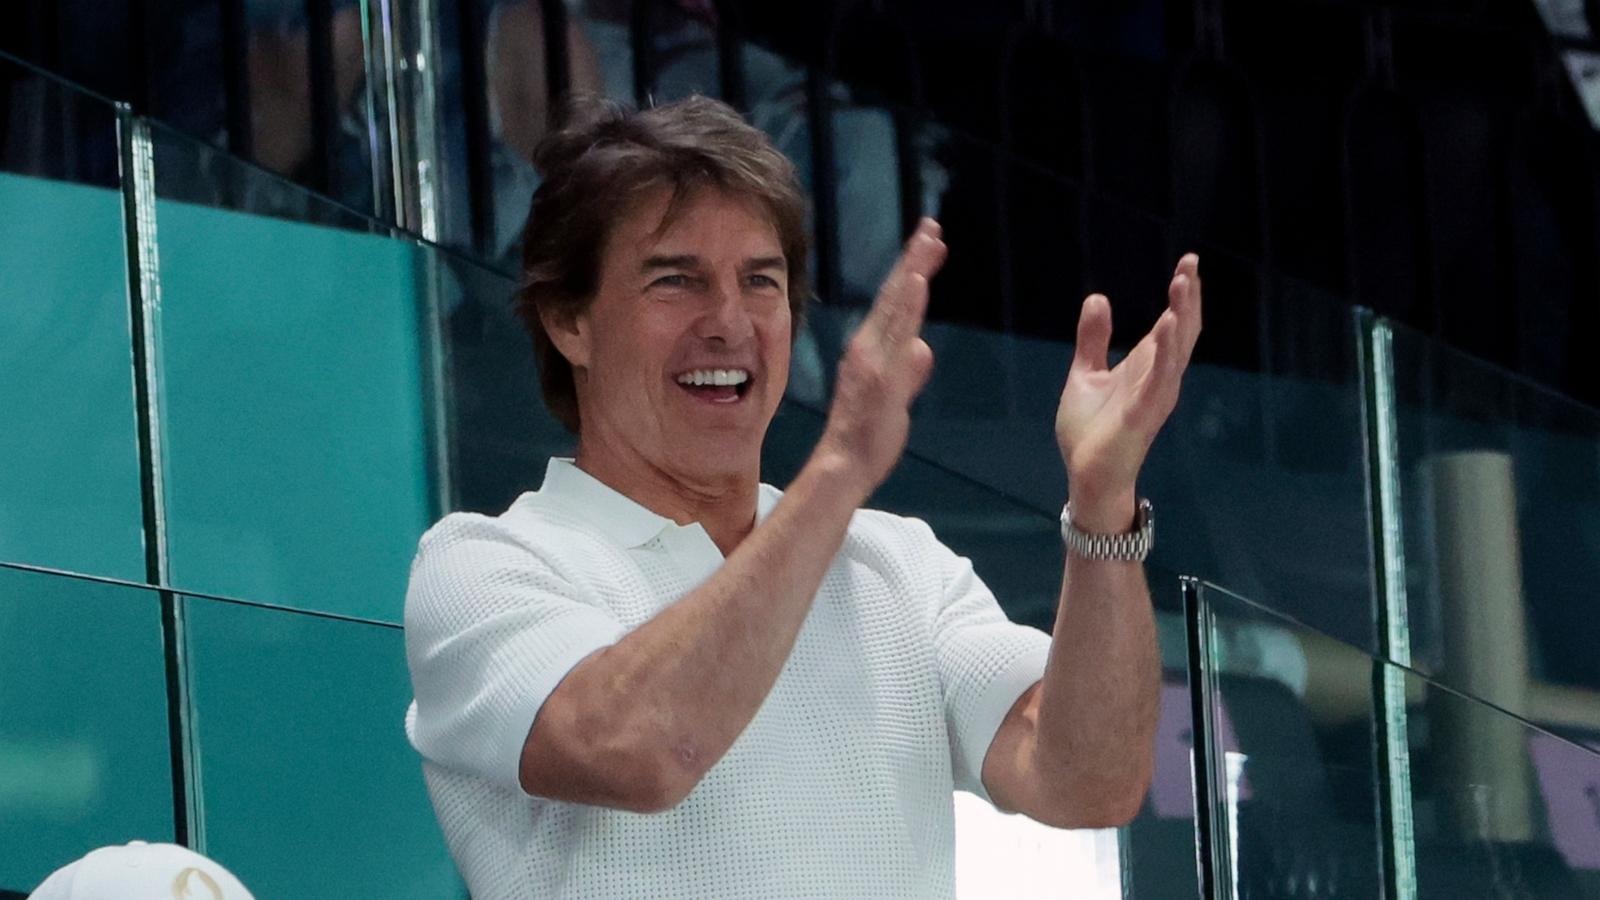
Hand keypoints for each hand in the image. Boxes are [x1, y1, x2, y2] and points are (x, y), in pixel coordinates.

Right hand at [814, 219, 947, 498]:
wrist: (844, 465)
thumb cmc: (867, 435)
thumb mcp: (896, 397)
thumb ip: (910, 372)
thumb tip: (922, 349)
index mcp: (872, 349)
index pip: (896, 303)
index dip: (912, 270)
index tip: (929, 242)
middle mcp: (869, 347)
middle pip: (896, 294)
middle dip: (914, 258)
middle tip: (932, 225)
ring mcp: (874, 359)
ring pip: (896, 308)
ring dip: (912, 272)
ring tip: (927, 242)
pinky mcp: (881, 376)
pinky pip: (896, 335)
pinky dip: (907, 306)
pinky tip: (918, 283)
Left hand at [1056, 254, 1201, 530]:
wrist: (1085, 474)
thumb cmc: (1090, 430)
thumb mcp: (1086, 374)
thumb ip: (1093, 339)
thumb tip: (1098, 298)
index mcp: (1146, 366)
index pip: (1171, 324)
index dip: (1181, 295)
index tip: (1187, 263)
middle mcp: (1159, 377)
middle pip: (1182, 331)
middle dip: (1188, 298)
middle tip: (1191, 263)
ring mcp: (1155, 395)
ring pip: (1178, 350)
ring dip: (1182, 316)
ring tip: (1183, 283)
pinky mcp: (1144, 412)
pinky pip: (1161, 378)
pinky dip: (1168, 351)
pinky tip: (1169, 325)